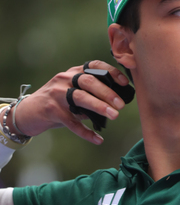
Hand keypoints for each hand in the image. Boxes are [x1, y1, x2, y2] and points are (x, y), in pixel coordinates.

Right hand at [1, 60, 129, 144]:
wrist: (28, 112)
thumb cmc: (57, 101)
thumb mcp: (73, 92)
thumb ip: (91, 95)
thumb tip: (115, 104)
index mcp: (74, 72)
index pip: (95, 66)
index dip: (111, 72)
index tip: (125, 83)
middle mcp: (65, 79)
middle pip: (89, 81)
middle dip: (107, 92)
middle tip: (121, 104)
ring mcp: (57, 94)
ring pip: (80, 98)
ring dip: (99, 106)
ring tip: (114, 115)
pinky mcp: (52, 111)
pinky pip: (72, 122)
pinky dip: (85, 132)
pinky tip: (98, 139)